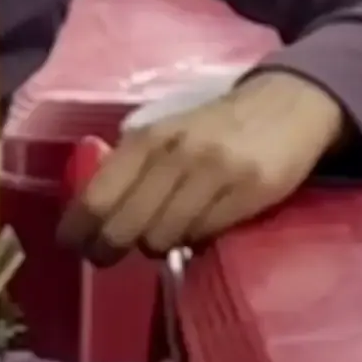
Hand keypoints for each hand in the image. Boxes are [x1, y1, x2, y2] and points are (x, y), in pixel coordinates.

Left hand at [71, 67, 352, 255]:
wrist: (288, 106)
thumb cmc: (216, 127)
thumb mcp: (167, 134)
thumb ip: (135, 168)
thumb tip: (94, 220)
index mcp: (148, 138)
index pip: (97, 195)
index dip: (78, 229)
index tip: (72, 246)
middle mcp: (176, 154)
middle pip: (123, 226)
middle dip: (110, 248)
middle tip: (108, 256)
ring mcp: (214, 173)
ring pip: (162, 237)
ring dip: (158, 243)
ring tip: (166, 233)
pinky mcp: (248, 192)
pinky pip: (204, 236)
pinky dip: (196, 239)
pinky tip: (201, 226)